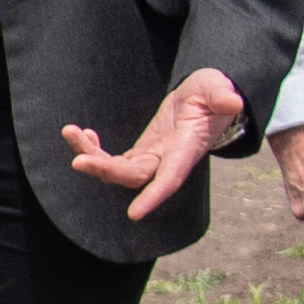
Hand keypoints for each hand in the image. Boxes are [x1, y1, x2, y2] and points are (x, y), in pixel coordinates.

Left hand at [62, 66, 251, 221]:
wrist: (205, 101)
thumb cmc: (213, 96)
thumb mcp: (218, 89)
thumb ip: (223, 96)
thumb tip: (234, 101)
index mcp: (186, 150)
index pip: (170, 178)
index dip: (153, 196)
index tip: (134, 214)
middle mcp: (167, 161)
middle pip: (134, 176)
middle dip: (105, 171)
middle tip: (77, 161)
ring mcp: (152, 159)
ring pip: (117, 169)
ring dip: (91, 156)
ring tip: (69, 132)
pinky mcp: (141, 153)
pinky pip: (112, 159)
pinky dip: (94, 148)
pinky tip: (82, 133)